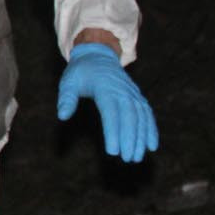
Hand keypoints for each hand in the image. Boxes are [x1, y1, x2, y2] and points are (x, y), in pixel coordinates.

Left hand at [56, 42, 157, 162]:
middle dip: (130, 139)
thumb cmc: (81, 72)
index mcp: (105, 87)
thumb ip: (66, 98)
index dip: (113, 132)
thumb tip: (62, 116)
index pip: (111, 113)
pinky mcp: (137, 96)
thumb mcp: (69, 82)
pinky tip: (152, 146)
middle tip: (127, 159)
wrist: (98, 55)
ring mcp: (132, 93)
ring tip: (137, 157)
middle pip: (129, 117)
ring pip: (141, 117)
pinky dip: (151, 129)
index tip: (112, 152)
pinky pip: (147, 113)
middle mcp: (122, 90)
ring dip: (141, 138)